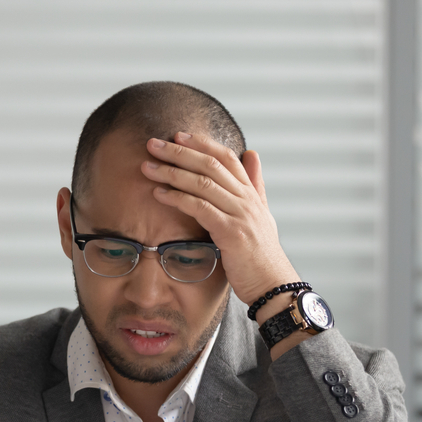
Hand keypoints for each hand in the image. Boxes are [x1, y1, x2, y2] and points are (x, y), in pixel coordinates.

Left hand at [141, 132, 300, 304]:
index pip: (226, 157)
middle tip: (153, 144)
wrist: (273, 285)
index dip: (201, 144)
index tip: (178, 136)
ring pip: (203, 183)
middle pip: (211, 165)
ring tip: (148, 167)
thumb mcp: (261, 214)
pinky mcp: (231, 233)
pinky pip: (200, 208)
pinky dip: (178, 198)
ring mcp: (240, 215)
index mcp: (251, 194)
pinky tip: (159, 194)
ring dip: (172, 172)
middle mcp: (246, 200)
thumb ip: (255, 184)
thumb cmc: (261, 255)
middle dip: (179, 152)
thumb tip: (252, 153)